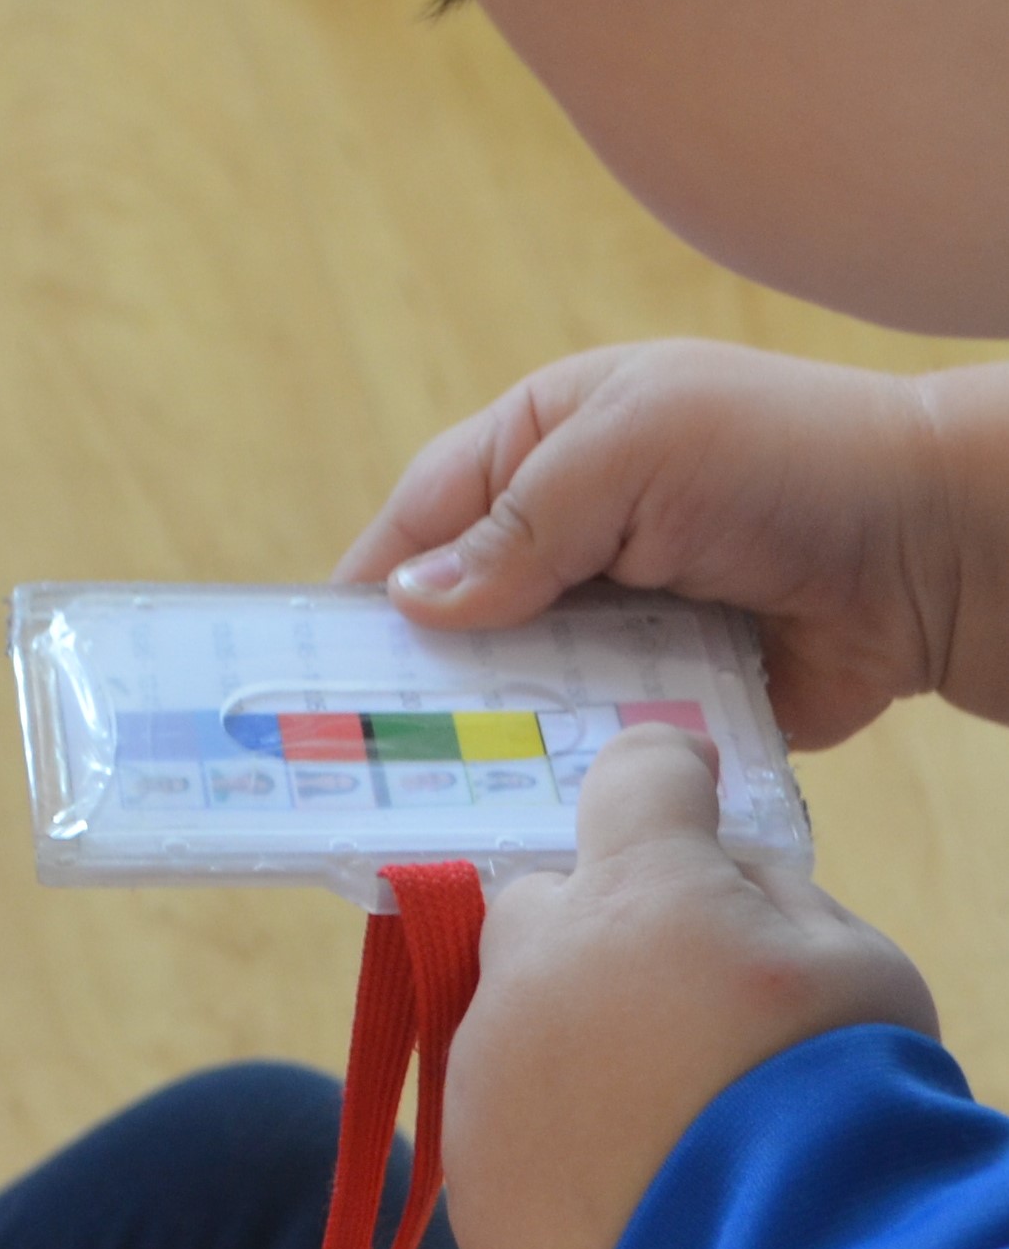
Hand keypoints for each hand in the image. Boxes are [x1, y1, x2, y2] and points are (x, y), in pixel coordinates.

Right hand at [335, 339, 963, 747]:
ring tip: (426, 792)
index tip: (317, 663)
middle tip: (362, 745)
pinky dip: (553, 761)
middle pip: (460, 609)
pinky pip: (582, 729)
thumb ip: (521, 522)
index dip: (373, 584)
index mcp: (545, 445)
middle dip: (419, 671)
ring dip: (483, 726)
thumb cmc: (780, 459)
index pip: (427, 514)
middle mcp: (567, 533)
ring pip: (514, 679)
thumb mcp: (636, 451)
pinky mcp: (655, 689)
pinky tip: (513, 804)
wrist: (932, 550)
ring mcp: (611, 616)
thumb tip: (413, 604)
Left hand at [440, 725, 938, 1248]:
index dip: (665, 778)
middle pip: (541, 904)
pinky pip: (496, 1112)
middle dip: (593, 930)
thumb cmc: (842, 1108)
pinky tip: (612, 1173)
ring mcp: (489, 1066)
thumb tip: (722, 876)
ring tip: (643, 1109)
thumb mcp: (857, 965)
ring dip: (560, 1031)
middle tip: (661, 999)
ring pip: (509, 1010)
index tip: (686, 791)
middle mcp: (539, 962)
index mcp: (641, 894)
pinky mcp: (472, 1166)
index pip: (633, 776)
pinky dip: (541, 1125)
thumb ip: (774, 895)